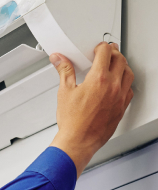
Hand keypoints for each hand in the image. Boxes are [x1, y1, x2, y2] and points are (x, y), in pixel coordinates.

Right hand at [49, 42, 133, 176]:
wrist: (78, 142)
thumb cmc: (72, 123)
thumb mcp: (65, 92)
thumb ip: (64, 71)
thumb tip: (59, 60)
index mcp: (98, 79)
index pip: (105, 52)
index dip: (101, 47)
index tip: (97, 49)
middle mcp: (112, 86)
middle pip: (120, 59)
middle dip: (113, 53)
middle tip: (107, 54)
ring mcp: (119, 98)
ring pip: (128, 73)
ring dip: (123, 66)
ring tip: (115, 66)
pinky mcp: (121, 108)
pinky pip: (130, 90)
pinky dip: (126, 84)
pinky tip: (119, 85)